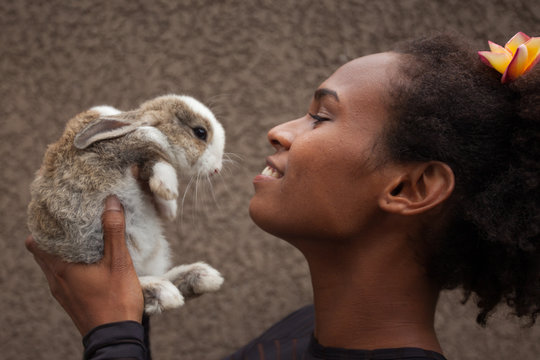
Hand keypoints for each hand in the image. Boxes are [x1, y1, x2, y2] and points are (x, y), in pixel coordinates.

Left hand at [25, 196, 143, 335]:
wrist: (115, 337)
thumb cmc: (116, 300)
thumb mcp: (119, 262)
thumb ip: (113, 231)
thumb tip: (110, 202)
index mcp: (61, 268)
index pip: (36, 242)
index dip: (44, 227)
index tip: (58, 214)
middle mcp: (55, 279)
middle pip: (42, 252)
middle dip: (54, 236)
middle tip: (73, 222)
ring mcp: (61, 292)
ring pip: (53, 265)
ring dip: (63, 251)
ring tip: (82, 238)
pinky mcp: (70, 300)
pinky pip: (62, 276)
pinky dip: (70, 264)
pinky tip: (90, 261)